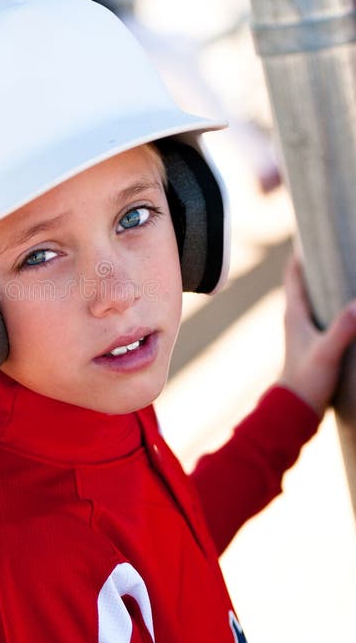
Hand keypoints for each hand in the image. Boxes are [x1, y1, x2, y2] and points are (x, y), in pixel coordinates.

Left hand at [278, 254, 355, 415]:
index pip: (294, 273)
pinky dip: (334, 304)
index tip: (314, 232)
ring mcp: (304, 331)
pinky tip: (349, 306)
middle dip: (319, 263)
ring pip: (314, 298)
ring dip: (327, 284)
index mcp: (294, 313)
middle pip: (305, 281)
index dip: (303, 252)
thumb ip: (342, 329)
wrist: (296, 411)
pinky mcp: (313, 343)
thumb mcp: (327, 353)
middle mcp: (296, 317)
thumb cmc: (306, 381)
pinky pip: (323, 315)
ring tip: (347, 268)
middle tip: (338, 245)